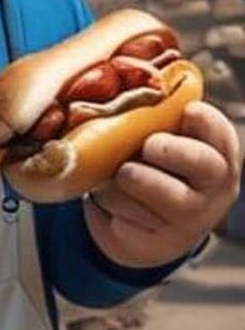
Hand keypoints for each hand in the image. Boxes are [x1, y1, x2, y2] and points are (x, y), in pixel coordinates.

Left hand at [83, 101, 240, 268]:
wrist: (148, 232)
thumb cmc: (158, 172)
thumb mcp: (169, 143)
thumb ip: (162, 118)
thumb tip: (127, 86)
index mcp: (220, 156)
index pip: (221, 132)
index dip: (204, 119)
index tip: (185, 112)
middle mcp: (214, 191)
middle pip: (202, 163)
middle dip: (169, 149)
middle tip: (148, 146)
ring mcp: (190, 221)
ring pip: (158, 191)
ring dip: (128, 177)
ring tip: (121, 173)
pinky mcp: (158, 244)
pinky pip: (127, 218)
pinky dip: (109, 205)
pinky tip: (112, 201)